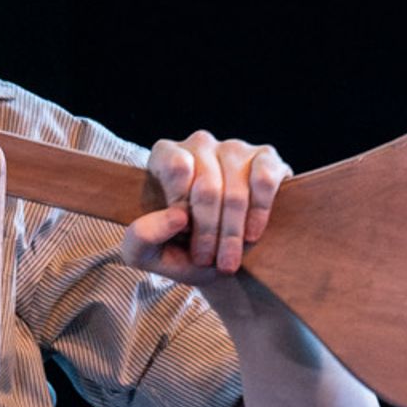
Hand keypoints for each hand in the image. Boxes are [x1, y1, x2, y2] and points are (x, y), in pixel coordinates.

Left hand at [123, 130, 288, 282]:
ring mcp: (234, 149)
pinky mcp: (266, 158)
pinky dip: (258, 214)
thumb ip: (140, 238)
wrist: (221, 262)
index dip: (181, 205)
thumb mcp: (146, 254)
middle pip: (207, 187)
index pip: (175, 166)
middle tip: (206, 260)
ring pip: (235, 191)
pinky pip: (264, 181)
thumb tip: (177, 216)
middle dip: (208, 232)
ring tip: (227, 261)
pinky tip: (251, 235)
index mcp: (164, 156)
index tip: (183, 233)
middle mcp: (199, 145)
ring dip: (232, 233)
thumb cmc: (178, 251)